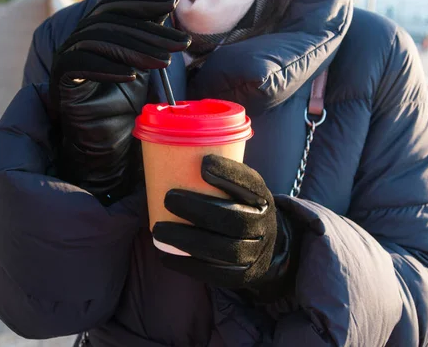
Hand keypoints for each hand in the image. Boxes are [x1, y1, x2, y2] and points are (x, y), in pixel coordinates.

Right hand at [50, 0, 190, 203]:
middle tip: (181, 44)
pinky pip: (79, 65)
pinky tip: (132, 76)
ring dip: (135, 50)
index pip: (116, 7)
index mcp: (95, 34)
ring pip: (97, 40)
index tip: (174, 1)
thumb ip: (146, 40)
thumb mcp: (141, 66)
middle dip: (150, 31)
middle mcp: (77, 41)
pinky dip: (107, 69)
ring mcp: (66, 60)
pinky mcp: (60, 82)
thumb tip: (165, 9)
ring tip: (165, 63)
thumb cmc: (123, 106)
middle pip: (110, 22)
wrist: (104, 145)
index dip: (144, 1)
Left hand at [152, 155, 299, 296]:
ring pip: (223, 250)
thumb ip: (219, 177)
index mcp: (263, 198)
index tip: (203, 163)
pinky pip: (215, 274)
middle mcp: (265, 225)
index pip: (252, 184)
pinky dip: (187, 265)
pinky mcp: (242, 276)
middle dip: (199, 208)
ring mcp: (255, 254)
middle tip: (168, 198)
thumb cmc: (241, 209)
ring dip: (188, 239)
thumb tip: (172, 152)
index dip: (230, 174)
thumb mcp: (242, 190)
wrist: (268, 247)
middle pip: (234, 219)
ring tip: (158, 230)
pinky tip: (165, 254)